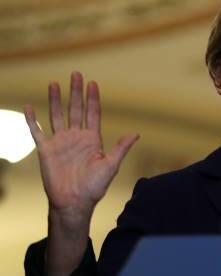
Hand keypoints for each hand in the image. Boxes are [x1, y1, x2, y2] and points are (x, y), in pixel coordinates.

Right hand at [24, 72, 138, 220]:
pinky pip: (37, 132)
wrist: (74, 202)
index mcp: (93, 139)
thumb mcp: (111, 165)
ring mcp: (61, 142)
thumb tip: (136, 134)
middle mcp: (76, 137)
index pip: (93, 113)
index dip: (93, 99)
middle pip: (75, 109)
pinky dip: (32, 120)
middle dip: (76, 92)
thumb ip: (121, 148)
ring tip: (54, 83)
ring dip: (55, 100)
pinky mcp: (46, 150)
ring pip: (56, 115)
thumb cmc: (94, 187)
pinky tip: (29, 107)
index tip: (93, 83)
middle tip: (76, 74)